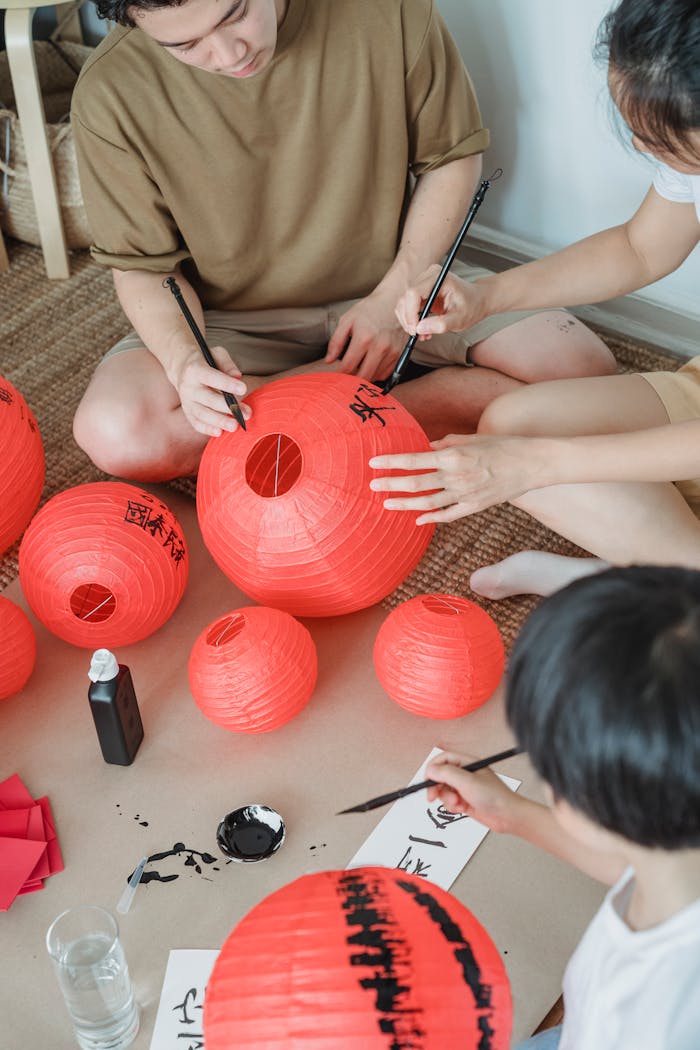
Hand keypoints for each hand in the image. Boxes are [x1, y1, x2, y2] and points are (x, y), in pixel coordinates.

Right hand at [174, 346, 250, 437]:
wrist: (182, 368)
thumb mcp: (216, 354)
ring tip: (235, 426)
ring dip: (219, 421)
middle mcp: (188, 386)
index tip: (244, 389)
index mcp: (195, 369)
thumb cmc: (206, 361)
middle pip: (208, 399)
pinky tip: (219, 433)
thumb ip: (227, 364)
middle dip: (227, 408)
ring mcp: (186, 401)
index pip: (211, 377)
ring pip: (201, 413)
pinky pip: (196, 422)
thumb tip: (237, 376)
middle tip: (245, 414)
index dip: (227, 384)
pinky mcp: (187, 411)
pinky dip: (207, 429)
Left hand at [325, 292, 407, 379]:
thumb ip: (336, 341)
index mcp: (364, 338)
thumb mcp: (347, 320)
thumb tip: (329, 360)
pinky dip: (377, 373)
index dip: (340, 375)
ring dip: (365, 377)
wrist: (394, 300)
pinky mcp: (400, 354)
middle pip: (363, 377)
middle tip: (346, 378)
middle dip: (352, 381)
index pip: (348, 367)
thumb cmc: (370, 309)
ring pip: (375, 377)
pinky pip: (386, 374)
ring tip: (358, 369)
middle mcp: (380, 347)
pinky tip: (371, 365)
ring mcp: (391, 352)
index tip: (336, 376)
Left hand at [369, 433, 547, 522]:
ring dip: (405, 504)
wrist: (534, 464)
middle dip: (390, 484)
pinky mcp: (475, 506)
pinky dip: (431, 518)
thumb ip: (447, 443)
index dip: (391, 462)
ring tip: (387, 504)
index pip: (413, 459)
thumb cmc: (504, 446)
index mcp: (453, 455)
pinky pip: (448, 515)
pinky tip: (417, 519)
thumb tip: (427, 447)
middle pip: (415, 483)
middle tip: (372, 485)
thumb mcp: (473, 438)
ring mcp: (465, 494)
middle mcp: (456, 476)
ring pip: (427, 502)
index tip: (373, 462)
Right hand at [395, 266, 485, 337]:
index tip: (415, 330)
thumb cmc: (472, 306)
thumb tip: (421, 329)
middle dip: (409, 320)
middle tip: (419, 336)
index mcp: (438, 277)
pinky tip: (423, 329)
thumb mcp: (460, 319)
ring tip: (423, 334)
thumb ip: (441, 324)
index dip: (410, 313)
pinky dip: (412, 320)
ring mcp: (423, 283)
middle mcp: (428, 276)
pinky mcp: (420, 292)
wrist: (477, 300)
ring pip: (403, 304)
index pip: (414, 293)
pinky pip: (407, 307)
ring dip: (409, 322)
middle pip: (405, 299)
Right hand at [426, 752, 520, 833]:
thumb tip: (430, 770)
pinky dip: (452, 806)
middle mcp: (465, 774)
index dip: (433, 767)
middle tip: (432, 796)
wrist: (508, 816)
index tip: (428, 779)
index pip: (443, 759)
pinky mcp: (465, 801)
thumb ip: (447, 773)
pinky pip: (450, 802)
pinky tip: (462, 808)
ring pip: (444, 791)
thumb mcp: (467, 781)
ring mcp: (465, 788)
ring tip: (457, 803)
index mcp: (467, 763)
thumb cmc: (495, 796)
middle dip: (436, 786)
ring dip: (446, 799)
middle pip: (441, 775)